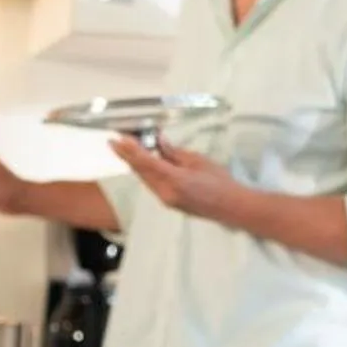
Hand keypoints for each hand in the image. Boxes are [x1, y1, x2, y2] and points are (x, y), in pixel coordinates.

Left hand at [108, 136, 242, 220]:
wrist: (232, 207)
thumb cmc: (220, 181)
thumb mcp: (197, 160)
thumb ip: (173, 153)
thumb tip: (158, 142)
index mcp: (173, 180)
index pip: (146, 162)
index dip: (129, 150)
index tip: (117, 139)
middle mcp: (165, 192)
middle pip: (141, 172)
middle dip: (127, 156)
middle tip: (114, 141)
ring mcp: (166, 199)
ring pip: (145, 179)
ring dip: (134, 164)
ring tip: (124, 149)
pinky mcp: (169, 202)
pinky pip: (152, 184)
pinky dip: (145, 172)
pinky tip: (141, 162)